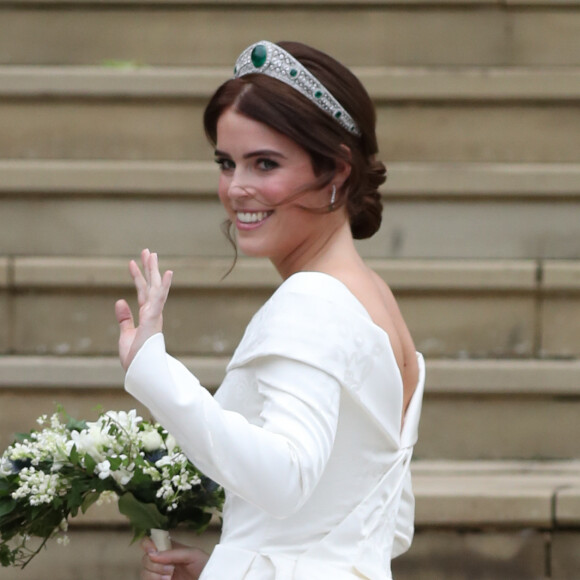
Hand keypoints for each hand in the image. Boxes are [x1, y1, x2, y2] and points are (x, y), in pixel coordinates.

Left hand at [115, 249, 172, 370]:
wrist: (139, 372)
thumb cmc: (135, 358)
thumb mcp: (125, 334)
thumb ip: (124, 318)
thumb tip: (120, 300)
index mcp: (146, 316)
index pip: (141, 292)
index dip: (137, 277)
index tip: (132, 263)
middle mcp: (152, 312)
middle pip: (150, 285)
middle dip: (148, 268)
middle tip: (147, 251)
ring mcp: (154, 314)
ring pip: (155, 287)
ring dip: (153, 270)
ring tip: (151, 254)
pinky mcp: (154, 318)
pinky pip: (159, 299)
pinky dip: (163, 286)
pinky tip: (167, 273)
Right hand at [141, 537, 209, 579]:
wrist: (209, 577)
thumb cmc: (204, 565)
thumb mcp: (192, 554)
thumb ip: (174, 552)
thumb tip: (153, 554)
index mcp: (168, 548)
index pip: (150, 542)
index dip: (147, 544)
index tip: (152, 551)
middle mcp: (161, 560)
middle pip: (145, 559)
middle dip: (154, 564)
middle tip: (170, 569)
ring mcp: (159, 574)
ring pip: (144, 572)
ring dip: (154, 575)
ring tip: (169, 578)